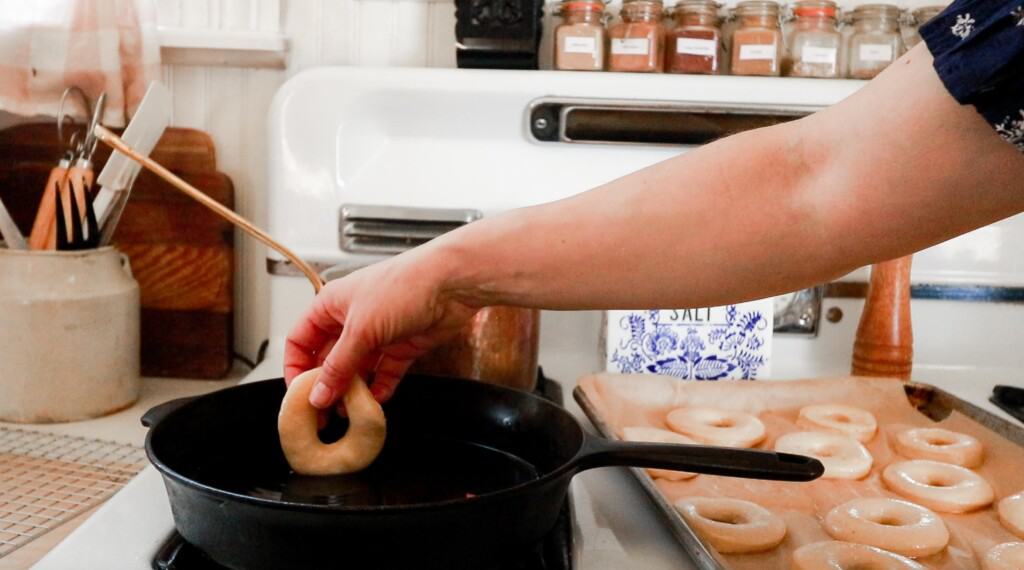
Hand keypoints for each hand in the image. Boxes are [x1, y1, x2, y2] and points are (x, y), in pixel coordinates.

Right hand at [284, 247, 478, 408]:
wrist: (451, 283)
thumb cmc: (405, 285)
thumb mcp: (360, 329)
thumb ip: (338, 366)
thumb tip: (319, 393)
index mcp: (332, 305)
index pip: (300, 339)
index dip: (295, 366)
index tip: (298, 393)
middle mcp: (353, 319)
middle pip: (328, 358)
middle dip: (324, 386)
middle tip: (321, 412)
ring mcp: (379, 333)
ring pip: (357, 369)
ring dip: (352, 390)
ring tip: (347, 412)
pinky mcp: (403, 346)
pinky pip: (385, 373)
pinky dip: (380, 388)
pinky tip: (376, 401)